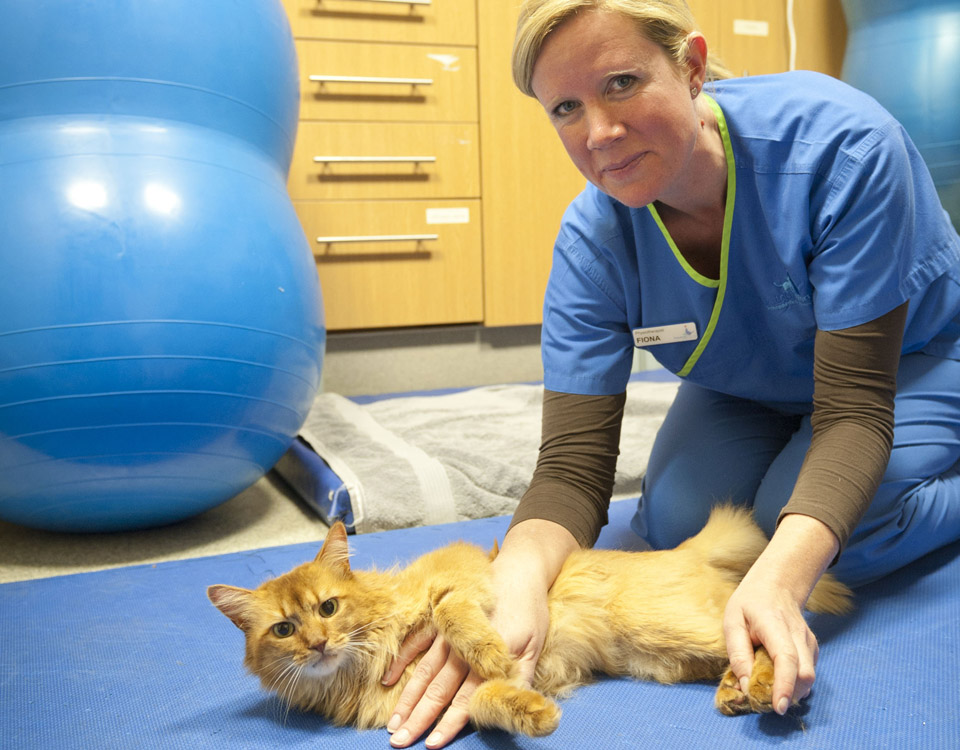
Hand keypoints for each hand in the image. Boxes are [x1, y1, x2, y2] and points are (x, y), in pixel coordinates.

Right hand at [381, 519, 577, 747]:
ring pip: (423, 671)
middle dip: (418, 718)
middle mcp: (463, 647)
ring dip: (407, 698)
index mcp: (487, 657)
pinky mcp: (440, 620)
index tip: (431, 744)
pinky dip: (401, 661)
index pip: (465, 698)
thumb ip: (519, 678)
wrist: (519, 569)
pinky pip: (416, 642)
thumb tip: (510, 708)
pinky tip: (387, 680)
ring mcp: (448, 632)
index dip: (449, 723)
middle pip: (437, 689)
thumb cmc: (530, 611)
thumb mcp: (535, 647)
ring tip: (393, 722)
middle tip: (399, 741)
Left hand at [723, 513, 838, 713]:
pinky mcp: (812, 650)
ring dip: (792, 692)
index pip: (786, 658)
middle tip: (764, 703)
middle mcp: (798, 634)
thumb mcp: (732, 621)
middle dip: (788, 695)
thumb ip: (737, 653)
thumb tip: (745, 686)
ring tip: (768, 691)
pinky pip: (807, 674)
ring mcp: (809, 642)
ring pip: (809, 678)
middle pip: (805, 673)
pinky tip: (778, 680)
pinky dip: (795, 685)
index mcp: (774, 624)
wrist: (777, 585)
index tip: (779, 707)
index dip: (784, 685)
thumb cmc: (750, 604)